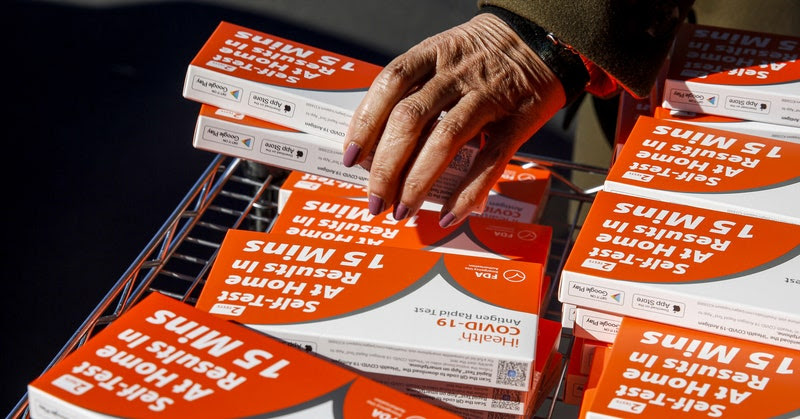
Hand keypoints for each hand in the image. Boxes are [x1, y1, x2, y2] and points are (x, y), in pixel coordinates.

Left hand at [343, 12, 564, 226]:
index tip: (350, 157)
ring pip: (445, 140)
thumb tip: (377, 141)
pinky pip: (490, 161)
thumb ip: (414, 89)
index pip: (389, 85)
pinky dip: (468, 192)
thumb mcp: (443, 55)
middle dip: (386, 165)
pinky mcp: (517, 121)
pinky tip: (450, 213)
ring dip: (418, 181)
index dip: (365, 122)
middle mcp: (456, 74)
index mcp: (433, 54)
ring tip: (402, 209)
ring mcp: (488, 97)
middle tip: (375, 198)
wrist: (543, 39)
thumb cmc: (483, 55)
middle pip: (410, 118)